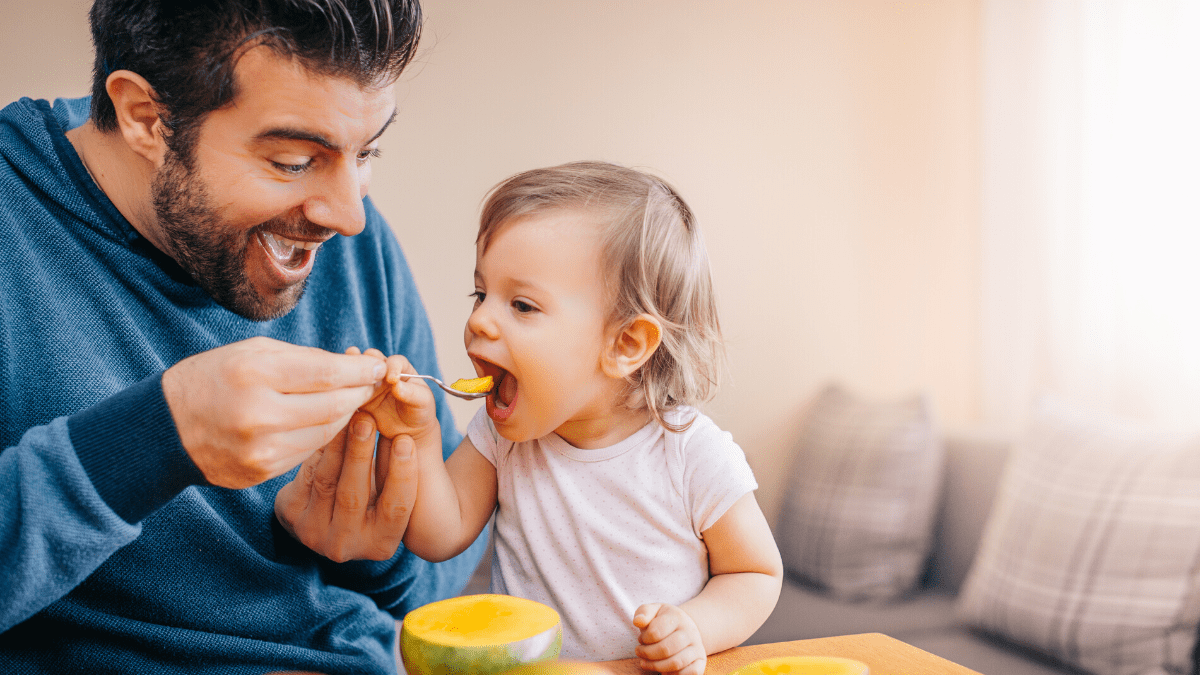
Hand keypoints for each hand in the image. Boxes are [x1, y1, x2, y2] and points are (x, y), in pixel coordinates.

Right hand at [162, 337, 387, 488]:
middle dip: (361, 393)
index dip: (361, 370)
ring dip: (347, 415)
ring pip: (326, 432)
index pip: (327, 373)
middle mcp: (258, 414)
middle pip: (333, 405)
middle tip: (375, 383)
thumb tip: (352, 366)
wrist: (164, 429)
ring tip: (355, 399)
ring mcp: (260, 449)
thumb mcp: (251, 352)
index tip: (379, 364)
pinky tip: (328, 422)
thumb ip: (302, 359)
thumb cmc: (213, 378)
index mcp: (254, 374)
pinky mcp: (261, 473)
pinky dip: (324, 436)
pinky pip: (308, 452)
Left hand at [274, 412, 417, 561]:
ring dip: (338, 445)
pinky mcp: (291, 515)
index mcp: (381, 544)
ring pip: (327, 482)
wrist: (323, 516)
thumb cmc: (370, 499)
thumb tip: (403, 434)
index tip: (404, 441)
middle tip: (367, 419)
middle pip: (353, 495)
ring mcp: (313, 534)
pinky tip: (328, 426)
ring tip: (347, 416)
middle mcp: (346, 545)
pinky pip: (307, 475)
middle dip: (361, 453)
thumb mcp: (388, 494)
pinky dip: (320, 448)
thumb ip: (396, 474)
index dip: (402, 474)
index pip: (396, 508)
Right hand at [352, 348, 438, 443]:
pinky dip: (346, 394)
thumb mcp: (422, 401)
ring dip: (351, 375)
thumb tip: (396, 385)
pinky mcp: (360, 400)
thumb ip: (411, 392)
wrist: (410, 430)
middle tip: (358, 364)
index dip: (391, 367)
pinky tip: (339, 393)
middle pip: (371, 363)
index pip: (394, 362)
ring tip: (343, 373)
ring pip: (359, 378)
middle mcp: (382, 373)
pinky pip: (351, 395)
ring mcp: (369, 386)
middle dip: (364, 362)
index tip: (391, 379)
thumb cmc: (420, 411)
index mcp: (401, 368)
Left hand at [633, 603, 705, 674]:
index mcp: (677, 617)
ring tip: (646, 662)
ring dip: (656, 666)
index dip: (644, 639)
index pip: (655, 632)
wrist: (684, 628)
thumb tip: (638, 622)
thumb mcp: (653, 611)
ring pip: (676, 663)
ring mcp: (697, 647)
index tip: (641, 639)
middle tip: (640, 652)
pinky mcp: (701, 660)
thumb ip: (643, 612)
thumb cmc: (663, 621)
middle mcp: (690, 631)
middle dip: (648, 654)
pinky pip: (691, 673)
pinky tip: (663, 670)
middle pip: (665, 649)